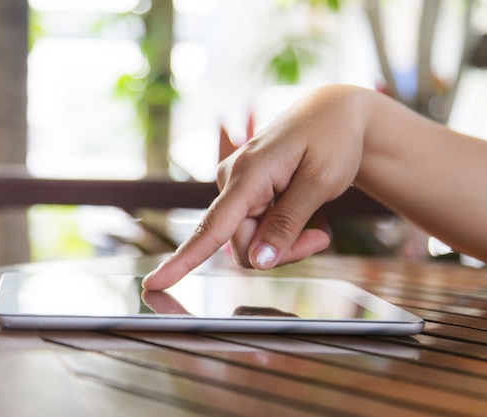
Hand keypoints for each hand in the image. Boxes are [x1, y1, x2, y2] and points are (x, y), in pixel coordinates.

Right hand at [143, 85, 369, 289]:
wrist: (332, 113)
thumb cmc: (332, 139)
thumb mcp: (319, 182)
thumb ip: (287, 223)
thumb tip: (258, 262)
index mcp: (248, 175)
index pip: (211, 227)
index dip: (183, 260)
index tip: (154, 283)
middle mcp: (232, 181)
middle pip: (242, 245)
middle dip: (281, 251)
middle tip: (319, 238)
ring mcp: (237, 187)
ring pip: (251, 240)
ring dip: (285, 242)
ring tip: (318, 225)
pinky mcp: (245, 192)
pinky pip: (256, 228)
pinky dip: (281, 231)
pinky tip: (306, 217)